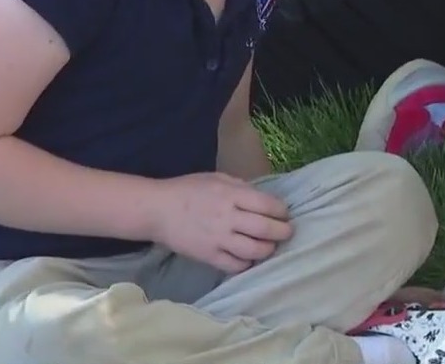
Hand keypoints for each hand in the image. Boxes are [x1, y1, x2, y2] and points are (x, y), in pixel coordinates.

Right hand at [150, 172, 293, 273]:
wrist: (157, 210)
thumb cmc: (188, 190)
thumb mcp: (218, 178)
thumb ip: (242, 188)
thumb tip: (266, 200)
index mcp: (231, 195)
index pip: (268, 205)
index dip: (282, 211)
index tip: (284, 213)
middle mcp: (228, 218)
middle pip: (266, 229)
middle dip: (283, 232)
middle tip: (287, 232)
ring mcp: (218, 239)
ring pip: (254, 250)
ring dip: (268, 249)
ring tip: (270, 246)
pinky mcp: (209, 256)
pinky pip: (236, 265)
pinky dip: (247, 263)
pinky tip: (249, 257)